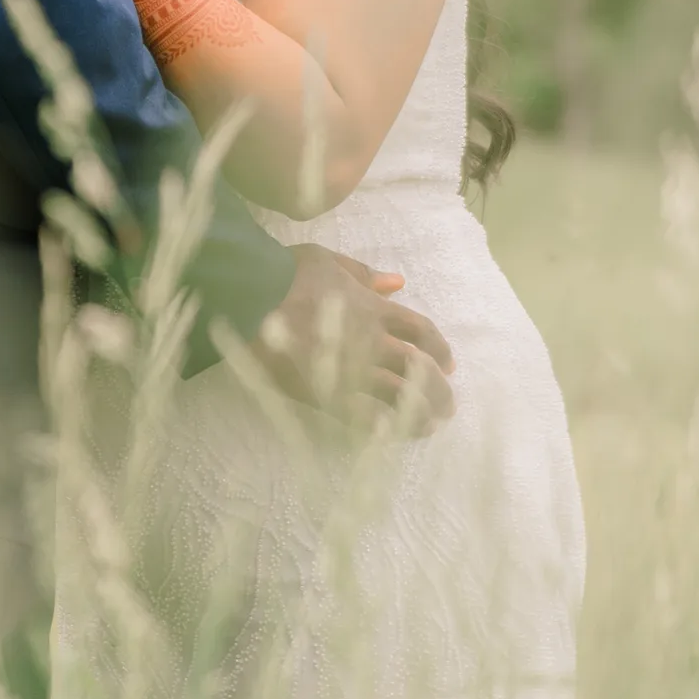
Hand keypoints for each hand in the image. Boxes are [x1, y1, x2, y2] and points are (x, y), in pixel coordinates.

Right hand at [256, 244, 454, 434]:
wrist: (250, 298)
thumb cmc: (285, 274)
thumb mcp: (329, 261)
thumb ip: (364, 274)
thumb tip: (398, 282)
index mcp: (372, 309)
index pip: (419, 330)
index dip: (438, 348)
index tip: (449, 363)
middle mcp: (369, 341)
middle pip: (417, 367)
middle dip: (437, 388)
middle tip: (447, 405)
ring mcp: (349, 370)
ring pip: (398, 395)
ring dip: (420, 412)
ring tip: (430, 426)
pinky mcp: (325, 394)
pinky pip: (362, 416)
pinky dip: (381, 427)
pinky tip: (393, 436)